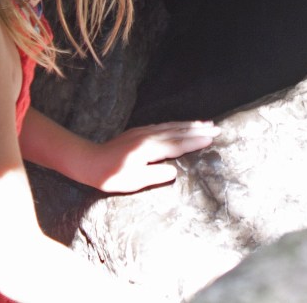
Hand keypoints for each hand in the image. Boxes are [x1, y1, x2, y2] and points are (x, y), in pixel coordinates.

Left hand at [80, 121, 219, 193]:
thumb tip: (175, 171)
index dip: (195, 141)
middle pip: (178, 131)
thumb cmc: (111, 176)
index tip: (211, 139)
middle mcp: (149, 136)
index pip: (177, 144)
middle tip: (217, 128)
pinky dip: (177, 124)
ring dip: (190, 125)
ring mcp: (144, 132)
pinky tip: (183, 125)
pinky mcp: (139, 131)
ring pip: (172, 126)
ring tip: (206, 123)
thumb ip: (155, 175)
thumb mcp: (133, 182)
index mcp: (149, 149)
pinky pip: (164, 125)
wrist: (89, 160)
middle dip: (198, 129)